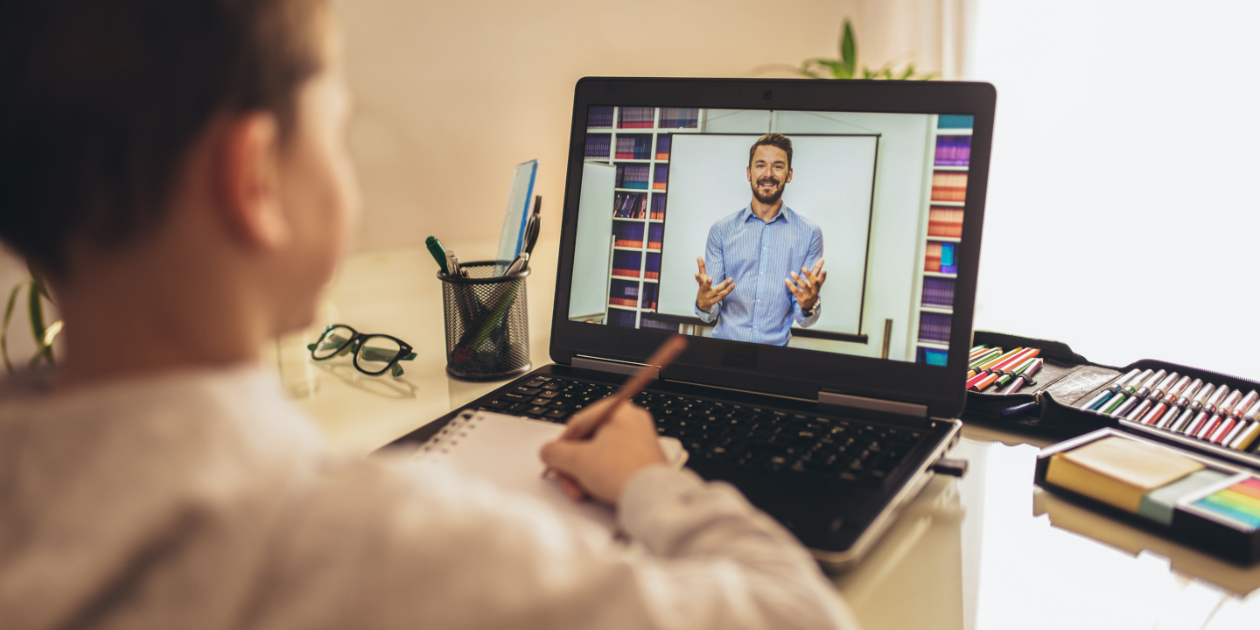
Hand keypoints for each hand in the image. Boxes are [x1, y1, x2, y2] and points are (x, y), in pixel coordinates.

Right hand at [540, 397, 665, 504]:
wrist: (653, 498)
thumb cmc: (623, 472)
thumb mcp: (576, 460)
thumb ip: (553, 452)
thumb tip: (548, 453)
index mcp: (618, 410)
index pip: (578, 423)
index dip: (562, 445)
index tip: (556, 459)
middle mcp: (632, 422)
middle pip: (588, 442)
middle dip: (573, 466)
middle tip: (568, 479)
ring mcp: (640, 442)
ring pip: (600, 456)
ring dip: (584, 475)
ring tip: (581, 490)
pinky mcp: (644, 461)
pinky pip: (615, 465)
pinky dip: (602, 478)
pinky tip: (596, 492)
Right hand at [695, 257, 733, 310]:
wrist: (702, 303)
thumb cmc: (703, 287)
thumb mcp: (702, 278)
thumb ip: (701, 267)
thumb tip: (698, 256)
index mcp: (701, 284)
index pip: (699, 280)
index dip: (697, 277)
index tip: (696, 274)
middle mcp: (704, 291)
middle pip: (706, 286)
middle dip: (708, 282)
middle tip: (710, 278)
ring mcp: (710, 296)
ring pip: (717, 290)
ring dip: (724, 285)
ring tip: (730, 279)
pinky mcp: (715, 300)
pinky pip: (723, 295)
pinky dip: (728, 290)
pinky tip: (733, 285)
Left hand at [786, 258, 826, 312]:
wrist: (809, 305)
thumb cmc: (811, 289)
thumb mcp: (814, 280)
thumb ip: (817, 269)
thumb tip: (822, 259)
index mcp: (818, 285)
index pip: (821, 279)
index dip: (823, 275)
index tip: (824, 270)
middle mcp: (814, 290)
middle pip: (814, 282)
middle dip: (809, 274)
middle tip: (803, 267)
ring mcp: (808, 295)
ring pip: (804, 286)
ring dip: (798, 279)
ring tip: (792, 272)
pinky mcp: (802, 299)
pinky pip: (796, 292)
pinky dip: (791, 286)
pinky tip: (787, 280)